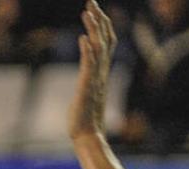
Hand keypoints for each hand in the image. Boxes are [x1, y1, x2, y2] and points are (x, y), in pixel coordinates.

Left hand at [69, 0, 115, 140]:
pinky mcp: (87, 87)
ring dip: (93, 29)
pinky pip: (89, 66)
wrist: (87, 135)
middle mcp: (102, 72)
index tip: (95, 10)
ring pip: (99, 48)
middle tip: (91, 2)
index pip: (106, 43)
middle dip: (99, 19)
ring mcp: (96, 79)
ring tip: (86, 11)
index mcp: (102, 73)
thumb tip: (88, 77)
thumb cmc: (84, 119)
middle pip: (105, 39)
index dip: (102, 25)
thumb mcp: (86, 94)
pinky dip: (87, 51)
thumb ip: (88, 82)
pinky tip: (82, 38)